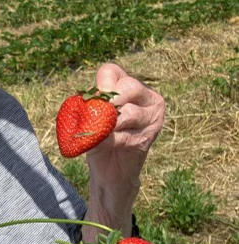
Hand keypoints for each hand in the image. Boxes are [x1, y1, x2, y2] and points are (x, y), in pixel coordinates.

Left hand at [79, 63, 164, 237]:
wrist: (110, 172)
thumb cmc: (101, 138)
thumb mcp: (94, 116)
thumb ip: (94, 104)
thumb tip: (94, 101)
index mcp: (133, 87)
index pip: (112, 72)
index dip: (98, 84)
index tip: (91, 99)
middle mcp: (148, 99)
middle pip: (127, 87)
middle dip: (107, 101)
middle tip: (95, 115)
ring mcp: (151, 119)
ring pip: (127, 113)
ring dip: (107, 124)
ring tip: (97, 133)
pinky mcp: (146, 139)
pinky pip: (122, 136)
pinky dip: (106, 141)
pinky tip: (100, 145)